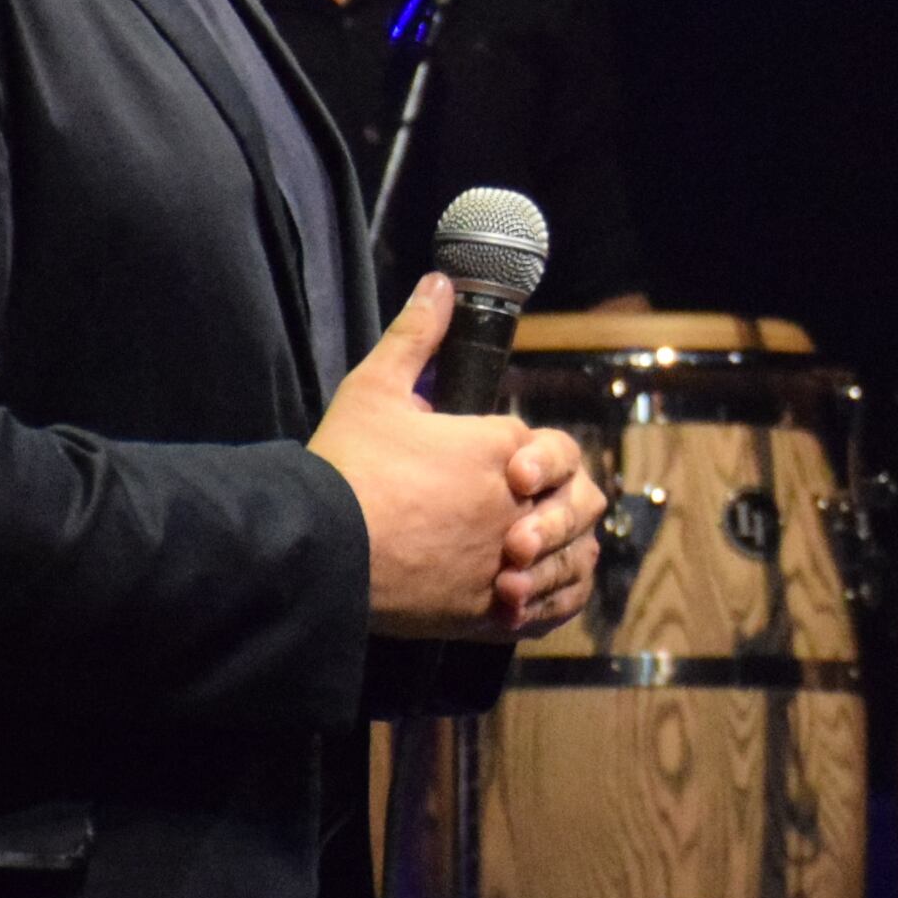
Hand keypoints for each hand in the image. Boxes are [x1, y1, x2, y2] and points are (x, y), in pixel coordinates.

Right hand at [315, 277, 606, 638]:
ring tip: (534, 551)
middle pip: (580, 502)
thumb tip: (438, 285)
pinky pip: (552, 608)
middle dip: (564, 503)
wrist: (318, 548)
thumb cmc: (345, 467)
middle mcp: (519, 505)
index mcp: (503, 448)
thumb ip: (415, 336)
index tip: (509, 466)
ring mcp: (510, 562)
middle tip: (527, 511)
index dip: (540, 457)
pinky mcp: (492, 613)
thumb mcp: (375, 388)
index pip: (555, 449)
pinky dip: (555, 599)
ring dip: (564, 551)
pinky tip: (537, 594)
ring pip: (575, 556)